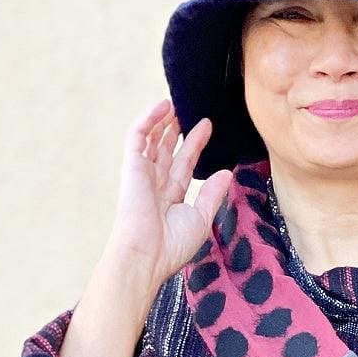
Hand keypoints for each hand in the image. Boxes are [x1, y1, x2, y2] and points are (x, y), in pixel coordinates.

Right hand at [107, 97, 233, 285]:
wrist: (147, 254)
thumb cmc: (172, 245)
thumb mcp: (201, 218)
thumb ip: (213, 194)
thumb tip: (227, 173)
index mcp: (170, 197)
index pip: (184, 164)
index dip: (195, 145)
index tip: (207, 126)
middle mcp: (155, 184)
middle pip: (167, 149)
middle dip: (176, 129)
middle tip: (189, 109)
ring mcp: (142, 174)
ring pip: (152, 139)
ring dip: (162, 120)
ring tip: (176, 102)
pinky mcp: (131, 166)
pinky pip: (137, 135)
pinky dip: (148, 119)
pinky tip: (163, 105)